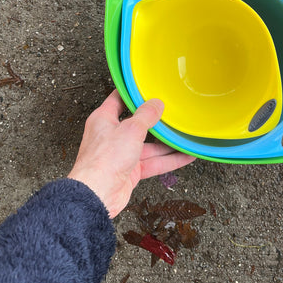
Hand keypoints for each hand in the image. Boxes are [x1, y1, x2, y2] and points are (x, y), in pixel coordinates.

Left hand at [68, 90, 195, 217]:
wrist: (97, 194)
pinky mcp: (130, 170)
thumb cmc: (103, 160)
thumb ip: (146, 115)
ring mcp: (121, 154)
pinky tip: (185, 156)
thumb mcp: (130, 129)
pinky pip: (154, 162)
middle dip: (156, 120)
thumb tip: (156, 103)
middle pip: (138, 123)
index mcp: (104, 119)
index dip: (133, 93)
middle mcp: (112, 135)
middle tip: (172, 112)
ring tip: (184, 135)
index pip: (119, 100)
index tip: (148, 88)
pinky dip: (170, 160)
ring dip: (167, 143)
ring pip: (149, 145)